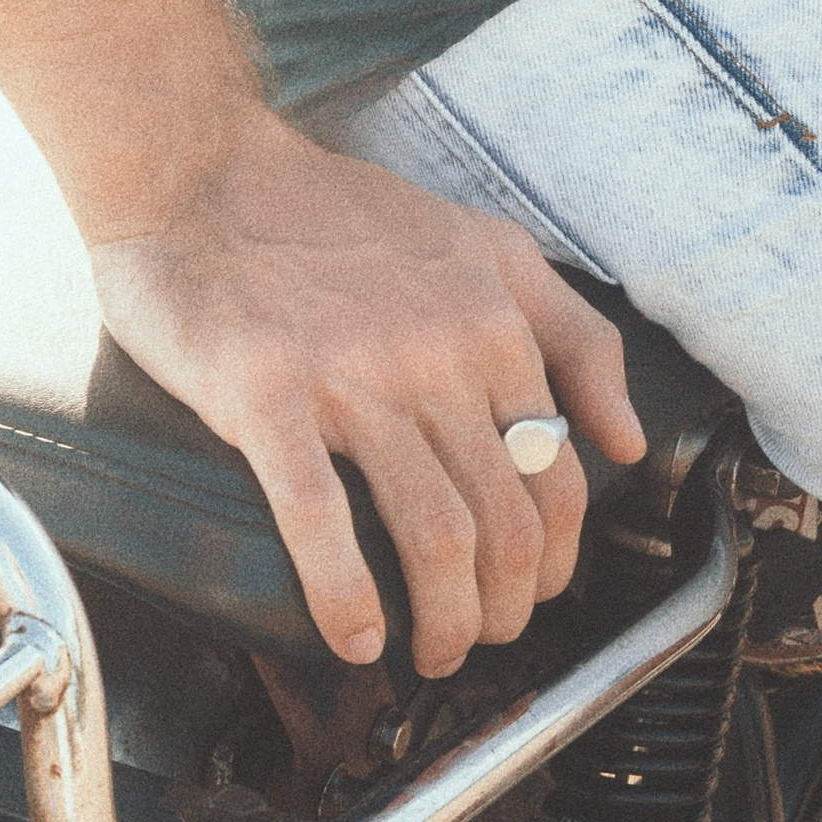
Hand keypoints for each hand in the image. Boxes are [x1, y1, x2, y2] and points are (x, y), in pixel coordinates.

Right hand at [85, 115, 644, 674]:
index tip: (527, 593)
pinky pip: (319, 516)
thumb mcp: (485, 244)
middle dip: (503, 607)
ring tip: (426, 652)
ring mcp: (350, 377)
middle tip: (476, 640)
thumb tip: (623, 440)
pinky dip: (345, 594)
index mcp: (493, 324)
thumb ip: (571, 333)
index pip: (557, 475)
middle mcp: (436, 354)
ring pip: (435, 532)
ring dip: (443, 619)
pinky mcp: (264, 394)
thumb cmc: (334, 214)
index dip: (553, 560)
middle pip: (506, 521)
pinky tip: (355, 638)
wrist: (197, 169)